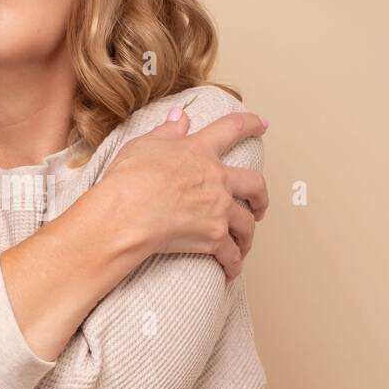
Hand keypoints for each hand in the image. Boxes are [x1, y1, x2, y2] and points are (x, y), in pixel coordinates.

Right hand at [101, 107, 268, 278]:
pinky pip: (231, 255)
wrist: (126, 212)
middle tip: (260, 204)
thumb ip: (167, 130)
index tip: (262, 123)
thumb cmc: (129, 179)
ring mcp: (219, 209)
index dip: (249, 124)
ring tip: (243, 244)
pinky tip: (230, 272)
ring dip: (247, 236)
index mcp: (200, 151)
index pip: (232, 129)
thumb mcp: (144, 144)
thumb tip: (181, 116)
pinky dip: (233, 265)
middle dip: (261, 196)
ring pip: (248, 223)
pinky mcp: (214, 238)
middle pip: (255, 184)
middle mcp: (217, 179)